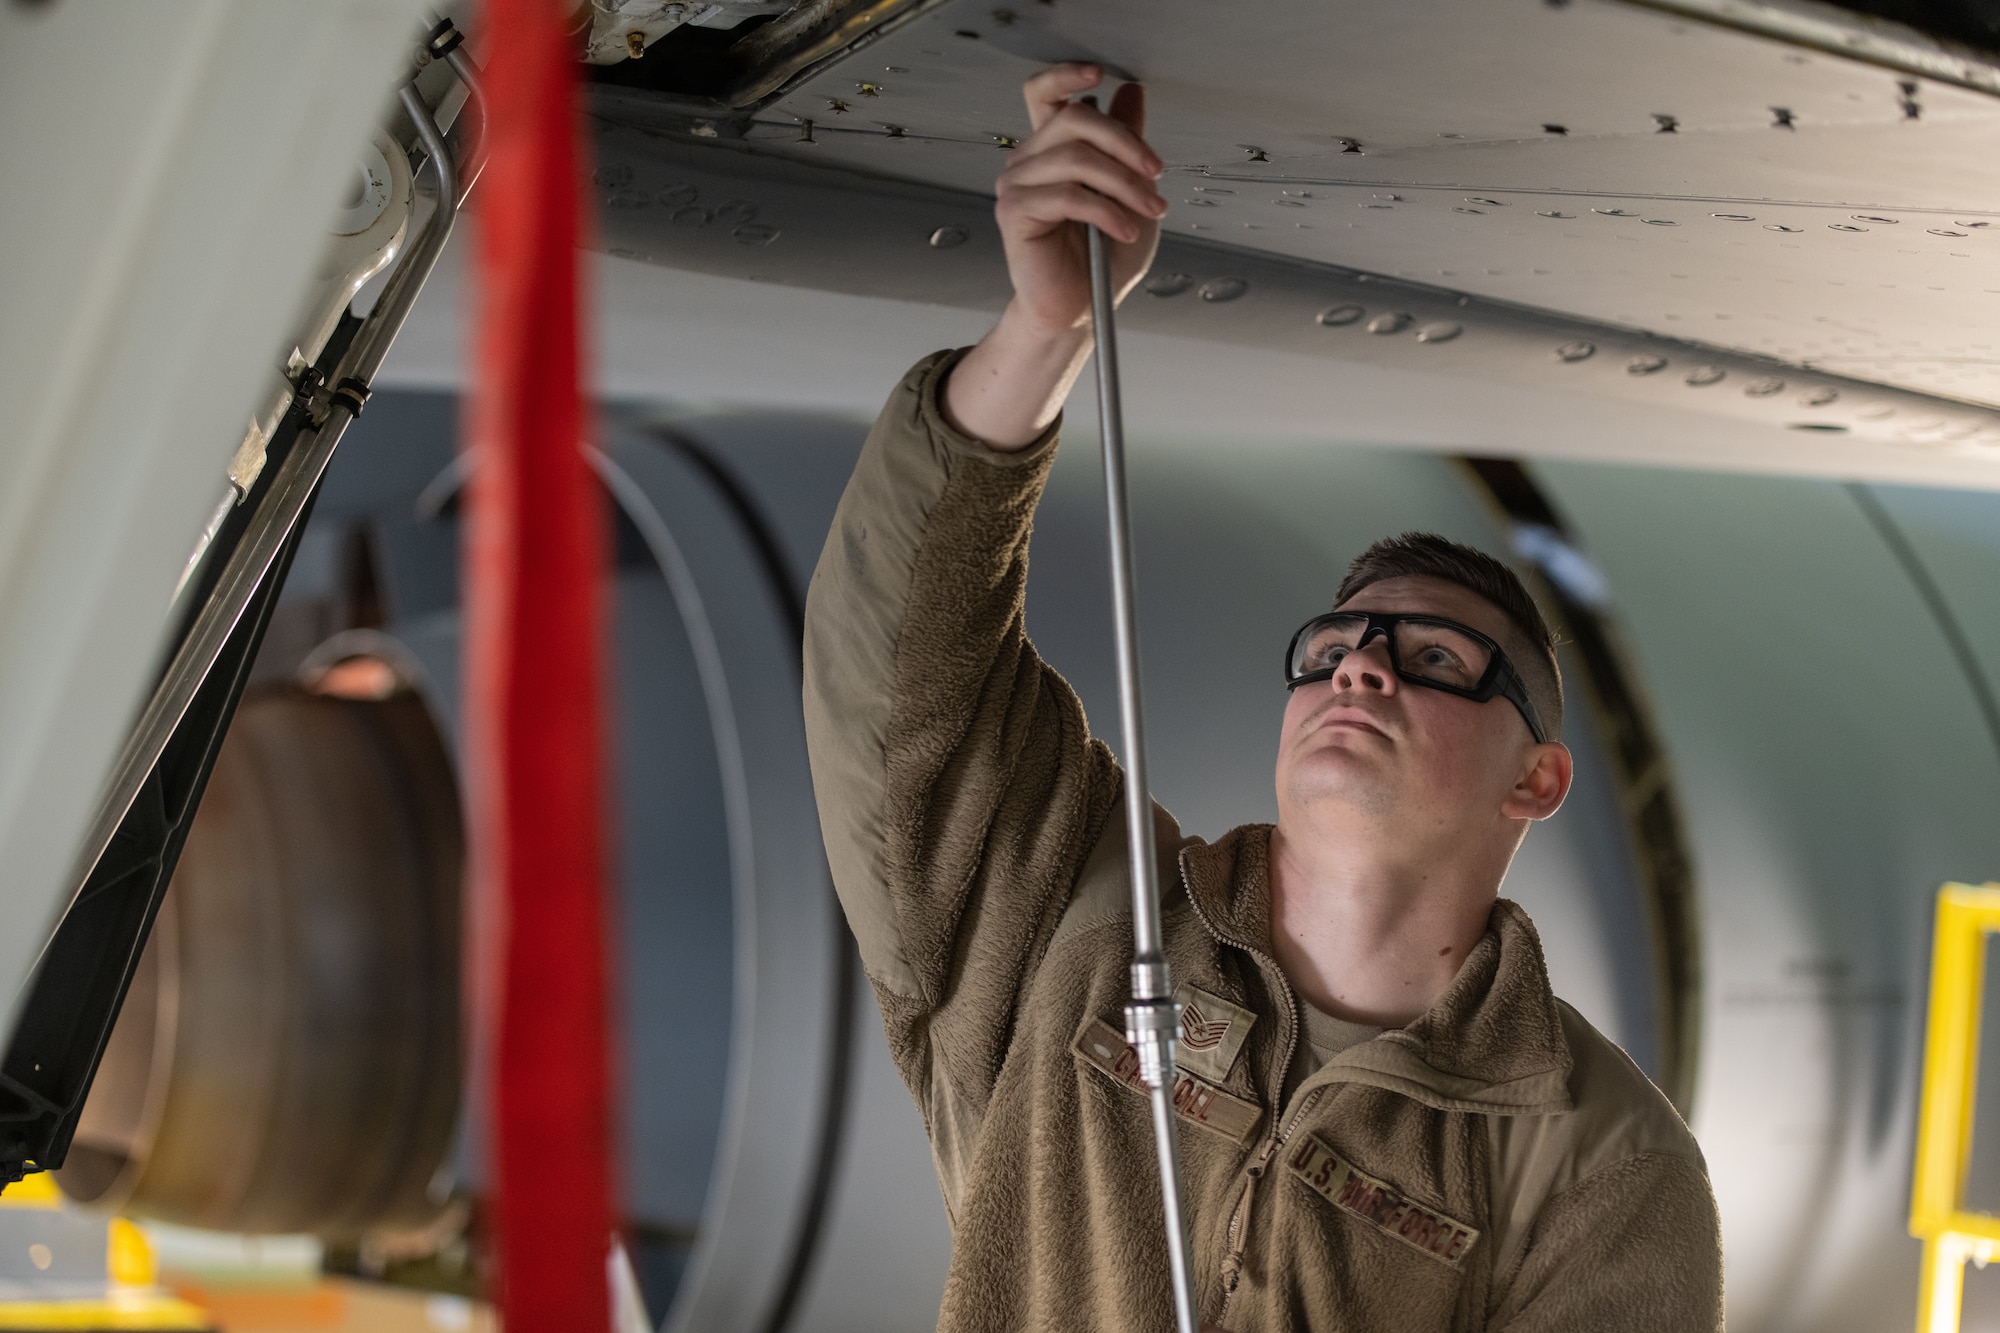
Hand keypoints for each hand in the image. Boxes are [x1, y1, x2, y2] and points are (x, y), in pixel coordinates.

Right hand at [995, 63, 1165, 334]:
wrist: (1081, 308)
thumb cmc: (1101, 257)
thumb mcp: (1129, 190)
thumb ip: (1127, 142)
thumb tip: (1131, 92)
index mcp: (1051, 148)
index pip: (1044, 93)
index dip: (1067, 75)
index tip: (1100, 73)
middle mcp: (1029, 160)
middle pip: (1076, 120)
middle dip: (1126, 144)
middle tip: (1156, 173)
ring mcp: (1016, 184)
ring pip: (1076, 159)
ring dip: (1124, 184)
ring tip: (1148, 210)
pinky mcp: (1014, 212)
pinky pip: (1068, 195)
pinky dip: (1107, 211)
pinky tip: (1124, 229)